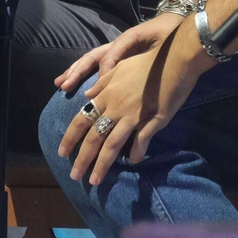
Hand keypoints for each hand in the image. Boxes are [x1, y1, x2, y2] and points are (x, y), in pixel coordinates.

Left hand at [55, 22, 212, 185]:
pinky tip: (134, 161)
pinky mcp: (153, 120)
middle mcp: (116, 107)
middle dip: (82, 158)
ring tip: (94, 180)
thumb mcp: (121, 67)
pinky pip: (141, 141)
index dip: (70, 137)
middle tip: (74, 175)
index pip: (82, 119)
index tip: (62, 152)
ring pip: (112, 144)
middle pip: (94, 137)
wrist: (176, 57)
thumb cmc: (149, 61)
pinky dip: (136, 153)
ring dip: (102, 164)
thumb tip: (87, 96)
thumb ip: (103, 82)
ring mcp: (134, 115)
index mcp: (107, 94)